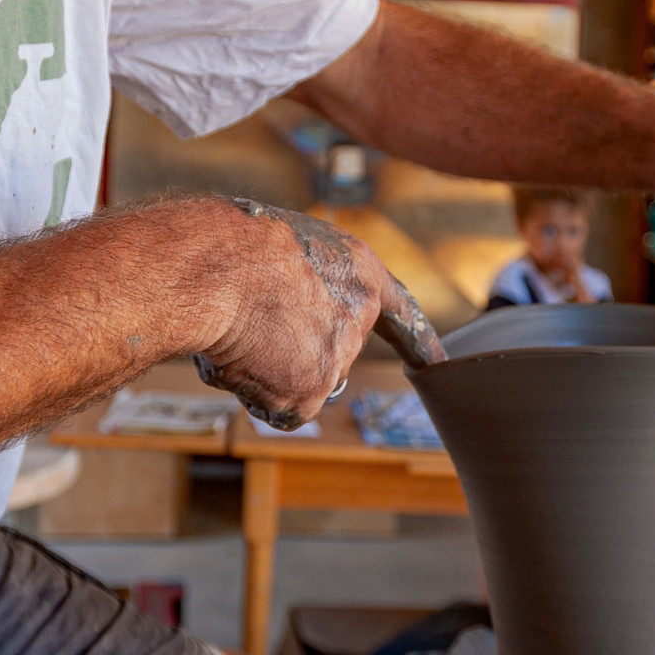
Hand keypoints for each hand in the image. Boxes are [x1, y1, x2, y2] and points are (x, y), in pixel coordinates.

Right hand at [194, 199, 444, 425]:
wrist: (218, 268)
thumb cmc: (232, 248)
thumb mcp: (282, 248)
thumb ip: (302, 286)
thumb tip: (280, 327)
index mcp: (357, 270)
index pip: (399, 311)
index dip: (417, 340)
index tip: (437, 363)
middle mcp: (359, 315)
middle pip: (328, 353)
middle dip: (290, 350)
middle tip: (253, 322)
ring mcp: (339, 357)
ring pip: (297, 382)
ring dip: (268, 372)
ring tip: (242, 334)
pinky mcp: (312, 392)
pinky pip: (278, 407)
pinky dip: (255, 394)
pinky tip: (242, 360)